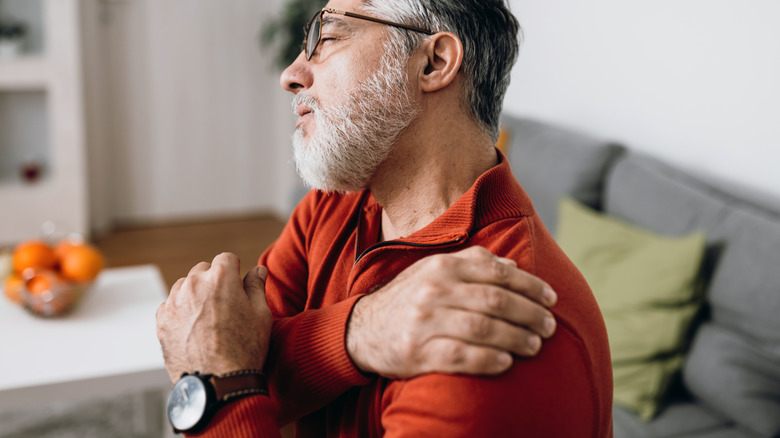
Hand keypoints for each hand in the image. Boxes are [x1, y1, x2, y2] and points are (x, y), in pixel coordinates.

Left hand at [156, 253, 272, 382]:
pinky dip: (180, 312)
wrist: (218, 383)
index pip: (227, 259)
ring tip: (208, 320)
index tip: (237, 287)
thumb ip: (256, 286)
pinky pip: (171, 306)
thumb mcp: (261, 314)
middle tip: (224, 306)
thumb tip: (258, 270)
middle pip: (203, 270)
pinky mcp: (161, 320)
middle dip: (213, 281)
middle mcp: (194, 283)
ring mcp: (174, 302)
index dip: (235, 272)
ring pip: (185, 287)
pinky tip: (194, 330)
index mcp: (220, 277)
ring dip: (195, 295)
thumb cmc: (245, 349)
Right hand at [346, 246, 557, 378]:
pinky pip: (461, 356)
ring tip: (535, 345)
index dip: (530, 287)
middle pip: (495, 301)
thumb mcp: (435, 271)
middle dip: (530, 314)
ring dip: (516, 338)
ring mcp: (424, 322)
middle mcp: (433, 290)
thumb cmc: (410, 298)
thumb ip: (473, 264)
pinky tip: (507, 363)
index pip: (497, 273)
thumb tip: (513, 266)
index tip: (551, 299)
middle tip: (550, 326)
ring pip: (482, 328)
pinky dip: (488, 360)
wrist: (364, 329)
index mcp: (442, 266)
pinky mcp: (417, 352)